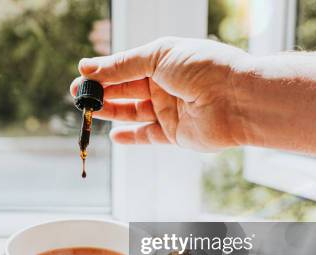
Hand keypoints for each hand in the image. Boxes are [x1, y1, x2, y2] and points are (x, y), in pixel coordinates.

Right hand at [70, 38, 250, 150]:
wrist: (237, 99)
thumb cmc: (203, 68)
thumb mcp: (157, 56)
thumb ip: (122, 64)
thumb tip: (87, 67)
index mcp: (163, 61)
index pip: (126, 66)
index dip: (103, 72)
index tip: (81, 77)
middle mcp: (165, 85)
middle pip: (126, 90)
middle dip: (101, 92)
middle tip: (78, 96)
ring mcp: (169, 110)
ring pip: (132, 112)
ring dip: (110, 111)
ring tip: (89, 111)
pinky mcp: (174, 134)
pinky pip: (146, 136)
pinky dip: (130, 137)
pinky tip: (113, 135)